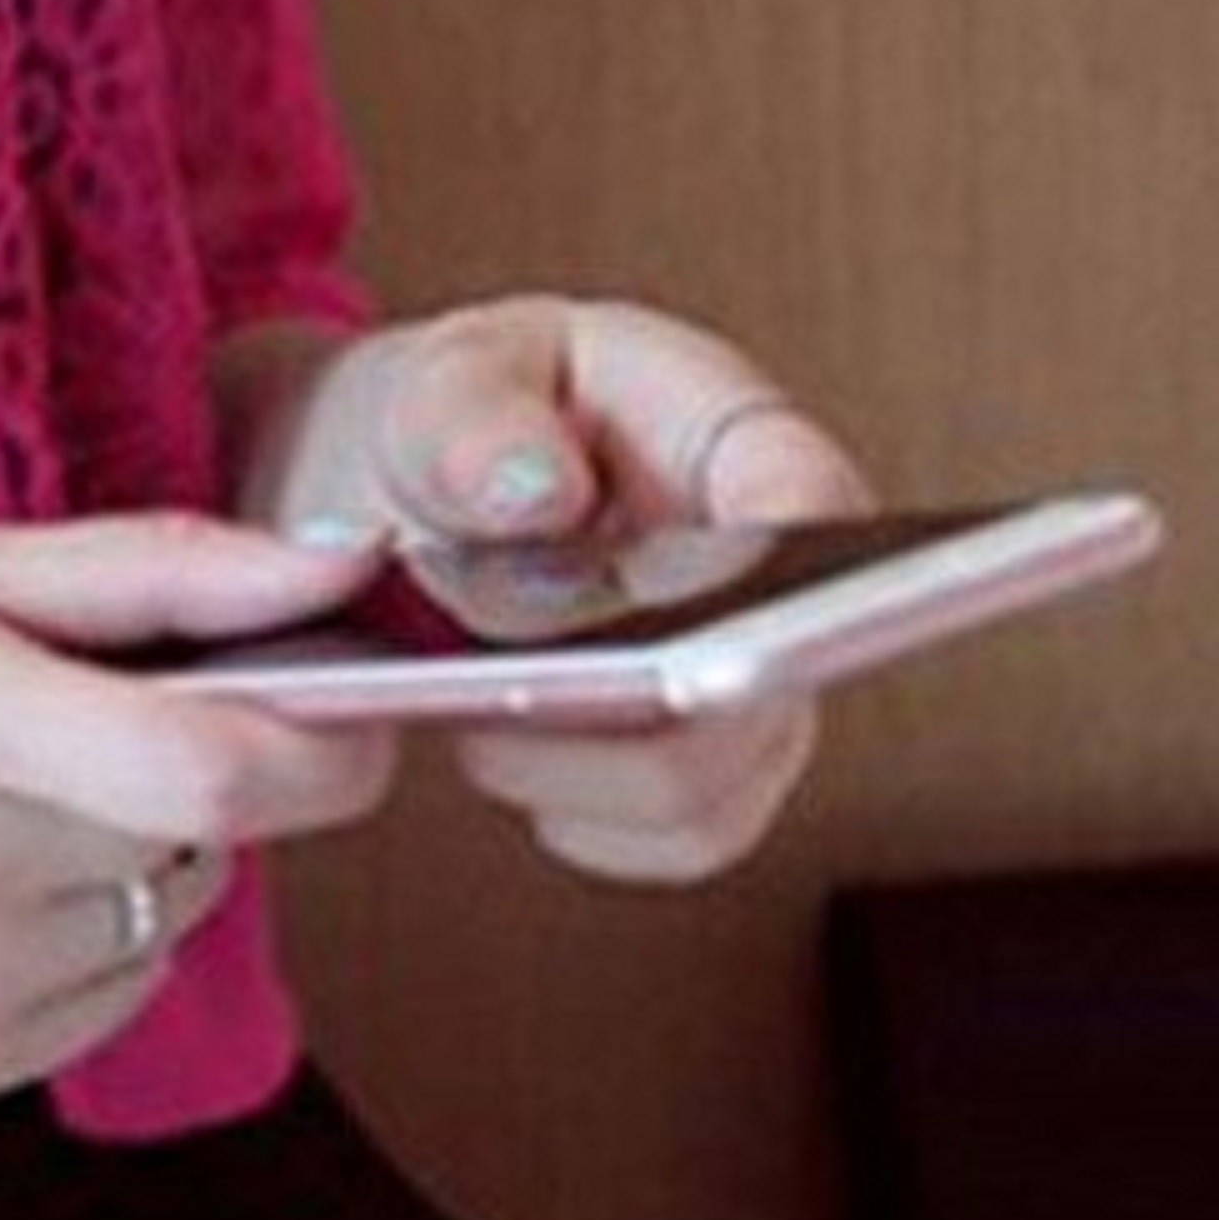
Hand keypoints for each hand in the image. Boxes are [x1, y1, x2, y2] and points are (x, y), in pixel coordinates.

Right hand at [0, 511, 403, 1112]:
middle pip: (206, 839)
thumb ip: (138, 571)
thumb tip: (333, 569)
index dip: (331, 744)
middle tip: (69, 717)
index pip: (222, 770)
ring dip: (134, 860)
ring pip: (167, 922)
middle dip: (197, 774)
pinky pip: (101, 1001)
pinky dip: (76, 938)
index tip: (351, 706)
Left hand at [238, 292, 880, 884]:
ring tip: (477, 710)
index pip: (807, 490)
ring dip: (581, 764)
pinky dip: (574, 814)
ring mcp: (751, 680)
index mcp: (729, 436)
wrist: (412, 502)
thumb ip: (472, 417)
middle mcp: (778, 574)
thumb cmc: (463, 420)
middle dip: (639, 697)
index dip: (788, 549)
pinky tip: (499, 753)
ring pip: (717, 777)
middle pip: (769, 674)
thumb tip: (533, 489)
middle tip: (512, 685)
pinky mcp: (704, 765)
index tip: (709, 603)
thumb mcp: (443, 383)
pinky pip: (673, 836)